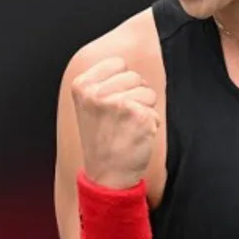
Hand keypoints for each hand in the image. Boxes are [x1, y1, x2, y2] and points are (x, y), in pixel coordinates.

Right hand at [69, 56, 158, 189]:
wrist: (106, 176)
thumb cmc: (102, 140)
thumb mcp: (90, 105)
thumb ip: (103, 82)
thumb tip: (127, 64)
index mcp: (82, 85)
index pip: (118, 63)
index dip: (122, 83)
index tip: (111, 105)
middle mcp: (97, 93)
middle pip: (135, 76)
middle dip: (135, 96)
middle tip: (120, 121)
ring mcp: (117, 103)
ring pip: (148, 92)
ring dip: (145, 110)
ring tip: (128, 128)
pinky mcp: (138, 115)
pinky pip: (155, 111)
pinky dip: (151, 124)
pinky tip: (136, 137)